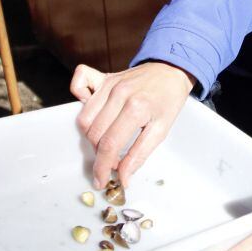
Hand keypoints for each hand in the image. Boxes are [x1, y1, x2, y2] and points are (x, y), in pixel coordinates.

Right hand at [70, 62, 194, 188]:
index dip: (103, 166)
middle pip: (94, 134)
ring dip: (91, 135)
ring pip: (84, 118)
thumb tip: (123, 177)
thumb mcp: (162, 130)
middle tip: (113, 158)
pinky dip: (79, 97)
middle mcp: (119, 94)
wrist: (172, 70)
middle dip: (100, 153)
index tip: (101, 180)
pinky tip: (93, 112)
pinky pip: (79, 84)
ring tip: (107, 139)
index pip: (109, 144)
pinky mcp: (104, 78)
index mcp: (136, 108)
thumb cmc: (169, 99)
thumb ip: (140, 154)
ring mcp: (110, 84)